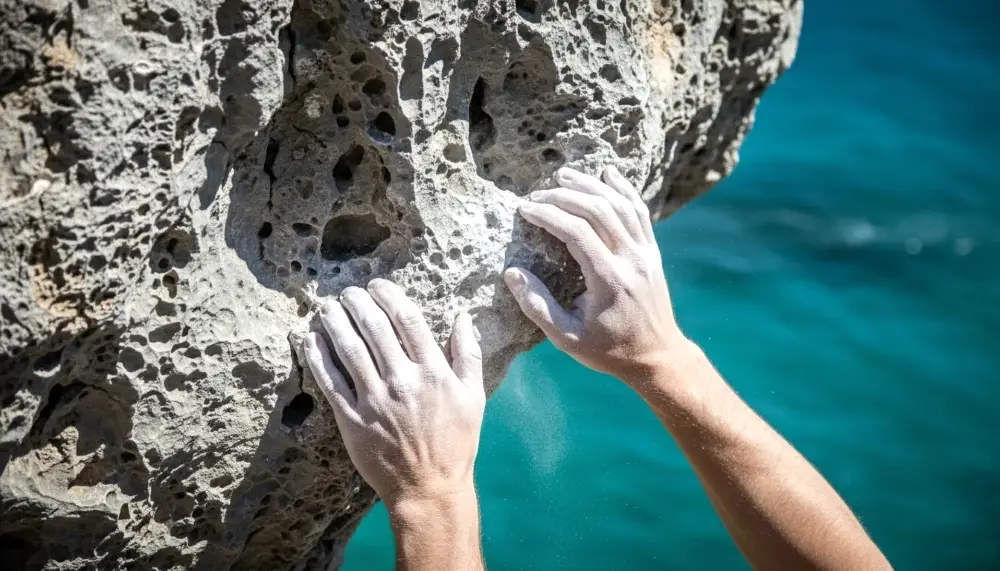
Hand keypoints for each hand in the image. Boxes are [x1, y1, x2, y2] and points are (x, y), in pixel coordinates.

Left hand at [301, 279, 484, 506]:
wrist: (428, 489)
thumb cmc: (455, 443)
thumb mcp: (474, 397)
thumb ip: (468, 354)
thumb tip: (462, 317)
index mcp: (434, 373)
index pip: (408, 320)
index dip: (390, 296)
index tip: (378, 285)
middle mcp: (403, 382)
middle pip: (375, 328)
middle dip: (358, 303)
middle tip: (348, 291)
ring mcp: (375, 401)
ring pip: (349, 350)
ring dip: (335, 322)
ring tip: (327, 306)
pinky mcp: (353, 420)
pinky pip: (331, 382)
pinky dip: (319, 358)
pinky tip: (311, 339)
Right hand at [504, 166, 686, 387]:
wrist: (657, 357)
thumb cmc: (608, 351)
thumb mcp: (566, 338)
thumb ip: (537, 306)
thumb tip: (511, 273)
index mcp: (608, 280)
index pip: (576, 232)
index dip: (548, 215)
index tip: (525, 210)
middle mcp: (630, 260)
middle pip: (598, 211)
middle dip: (564, 196)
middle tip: (536, 195)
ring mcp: (645, 253)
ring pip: (619, 205)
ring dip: (590, 186)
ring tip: (563, 176)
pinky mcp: (652, 252)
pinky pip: (639, 211)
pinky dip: (623, 189)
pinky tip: (607, 174)